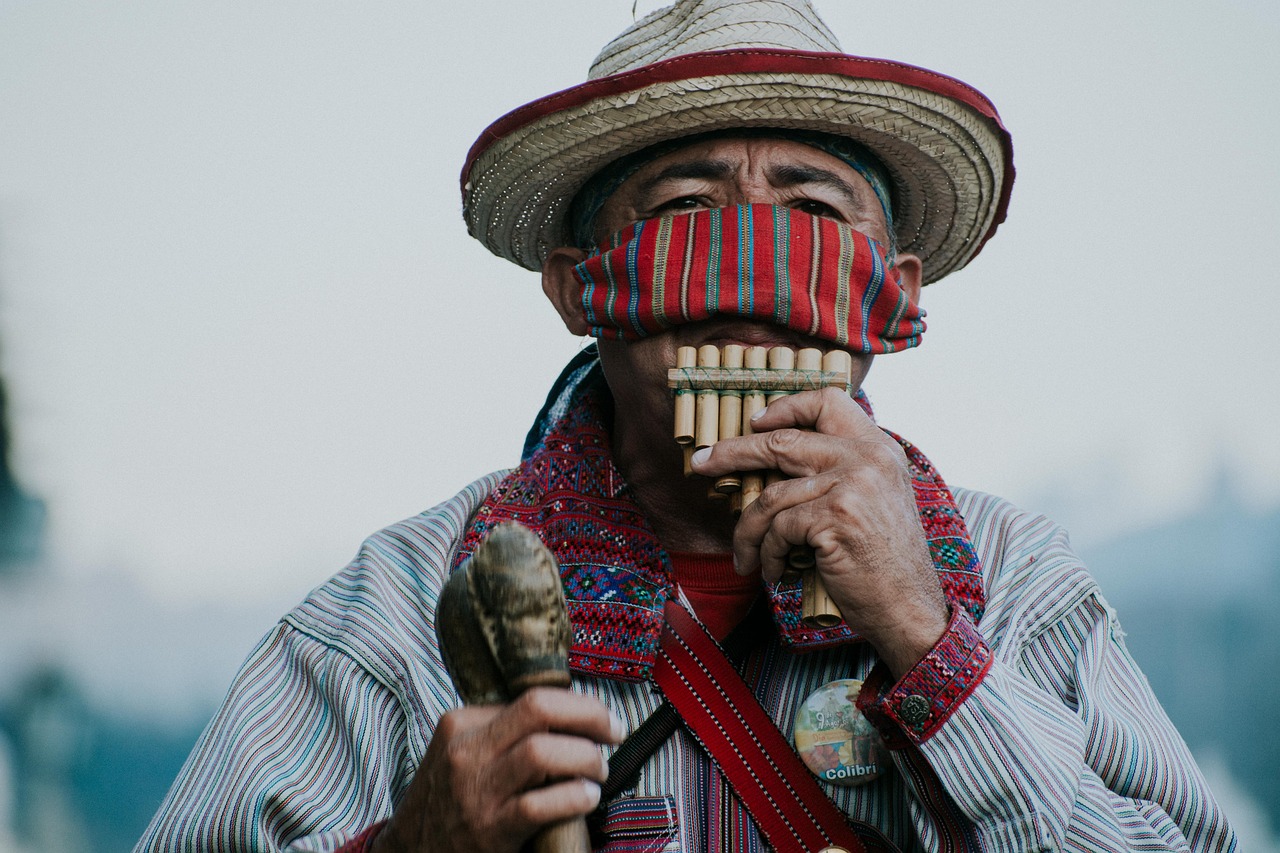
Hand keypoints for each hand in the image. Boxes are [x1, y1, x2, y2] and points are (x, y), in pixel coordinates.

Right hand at [373, 687, 622, 852]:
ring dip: (585, 759)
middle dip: (588, 715)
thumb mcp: (460, 752)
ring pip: (543, 753)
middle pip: (539, 710)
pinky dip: (574, 797)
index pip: (532, 697)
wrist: (411, 852)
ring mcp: (476, 790)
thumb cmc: (448, 799)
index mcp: (462, 723)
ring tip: (598, 770)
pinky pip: (540, 805)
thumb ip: (500, 731)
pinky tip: (587, 798)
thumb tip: (566, 714)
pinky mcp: (489, 829)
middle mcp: (466, 751)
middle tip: (613, 731)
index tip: (601, 718)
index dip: (577, 705)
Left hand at [690, 387, 948, 675]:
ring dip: (748, 529)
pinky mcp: (835, 516)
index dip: (785, 406)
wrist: (909, 609)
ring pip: (771, 494)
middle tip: (702, 464)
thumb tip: (773, 459)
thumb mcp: (874, 502)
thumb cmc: (884, 564)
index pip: (828, 400)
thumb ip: (841, 473)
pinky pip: (778, 528)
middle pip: (782, 440)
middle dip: (733, 452)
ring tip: (743, 554)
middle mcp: (868, 458)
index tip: (755, 422)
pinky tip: (771, 571)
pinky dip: (767, 553)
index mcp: (879, 448)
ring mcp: (852, 484)